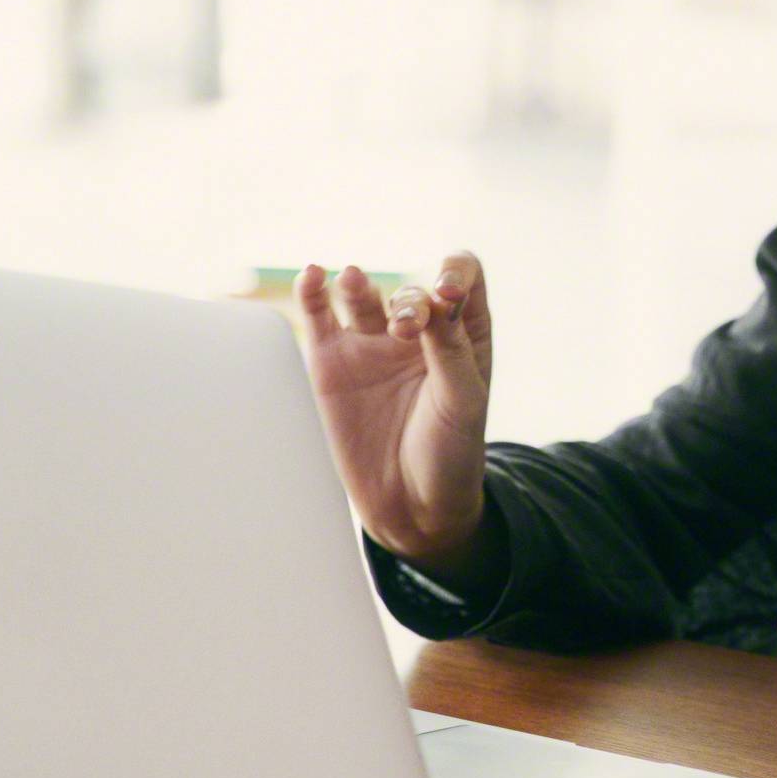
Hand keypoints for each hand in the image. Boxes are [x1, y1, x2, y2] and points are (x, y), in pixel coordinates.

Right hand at [296, 253, 492, 574]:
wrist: (412, 506)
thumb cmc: (451, 452)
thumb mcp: (463, 401)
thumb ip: (450, 349)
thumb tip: (438, 298)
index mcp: (463, 333)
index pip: (462, 276)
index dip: (454, 271)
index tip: (446, 293)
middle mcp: (418, 332)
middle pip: (412, 290)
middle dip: (410, 300)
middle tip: (405, 328)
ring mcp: (372, 345)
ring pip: (363, 295)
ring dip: (359, 284)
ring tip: (354, 281)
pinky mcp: (332, 363)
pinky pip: (319, 316)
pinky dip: (313, 292)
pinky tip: (312, 276)